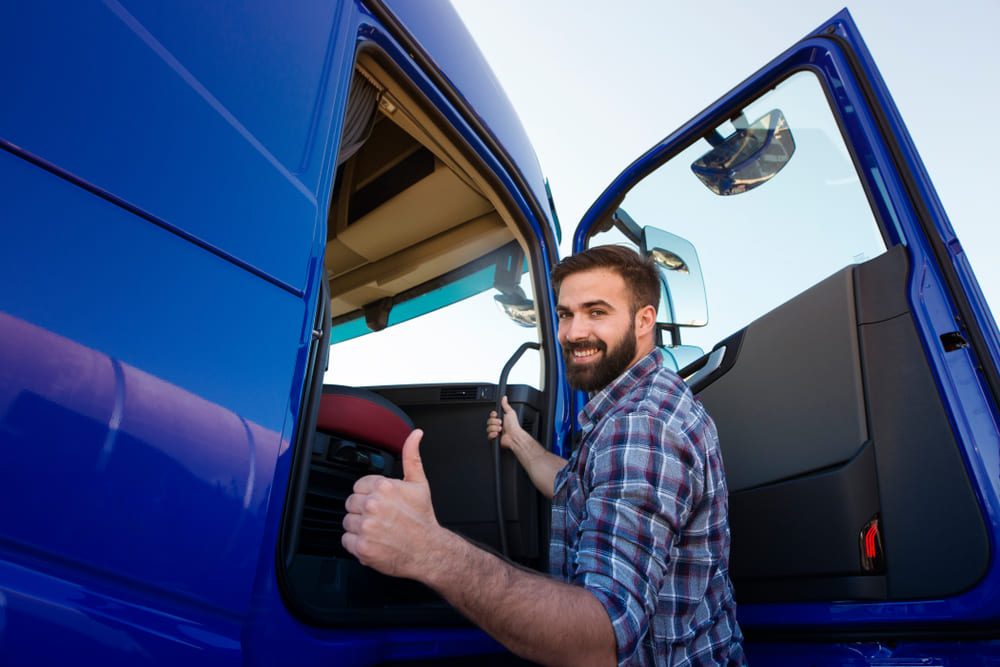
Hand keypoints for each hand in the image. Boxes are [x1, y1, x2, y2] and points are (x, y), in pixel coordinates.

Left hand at [341, 429, 443, 579]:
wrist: (428, 550)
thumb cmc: (422, 518)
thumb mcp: (419, 483)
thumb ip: (411, 456)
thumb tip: (415, 434)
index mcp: (384, 487)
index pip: (358, 486)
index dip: (370, 495)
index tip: (382, 504)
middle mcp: (373, 505)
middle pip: (351, 504)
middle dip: (363, 510)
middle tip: (382, 518)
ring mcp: (366, 527)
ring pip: (348, 522)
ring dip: (359, 527)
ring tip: (379, 530)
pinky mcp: (362, 547)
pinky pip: (346, 541)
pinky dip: (357, 544)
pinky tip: (374, 541)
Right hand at [486, 396, 527, 450]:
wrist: (514, 436)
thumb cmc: (514, 426)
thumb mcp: (510, 412)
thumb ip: (505, 405)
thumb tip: (504, 398)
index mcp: (500, 419)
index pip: (491, 415)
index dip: (493, 415)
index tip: (496, 415)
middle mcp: (497, 425)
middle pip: (489, 421)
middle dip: (495, 422)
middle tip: (501, 423)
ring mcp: (495, 432)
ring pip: (488, 428)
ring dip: (495, 428)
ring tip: (501, 429)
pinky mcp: (493, 438)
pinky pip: (488, 435)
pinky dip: (493, 434)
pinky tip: (498, 434)